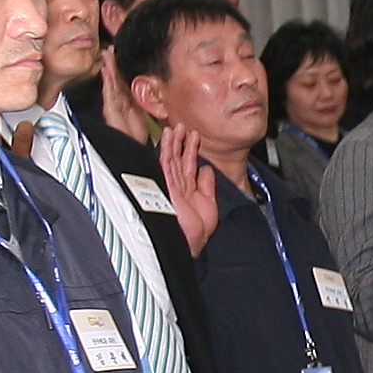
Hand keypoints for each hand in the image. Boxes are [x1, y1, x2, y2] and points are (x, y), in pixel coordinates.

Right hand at [153, 119, 219, 251]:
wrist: (186, 245)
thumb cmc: (194, 234)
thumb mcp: (209, 205)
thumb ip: (207, 186)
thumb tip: (206, 169)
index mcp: (187, 192)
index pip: (188, 166)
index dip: (191, 150)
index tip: (194, 136)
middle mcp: (177, 187)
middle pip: (178, 159)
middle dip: (181, 142)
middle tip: (183, 127)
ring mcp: (169, 185)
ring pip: (170, 158)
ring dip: (174, 142)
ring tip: (176, 128)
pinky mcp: (163, 186)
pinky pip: (165, 164)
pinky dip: (167, 150)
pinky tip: (169, 138)